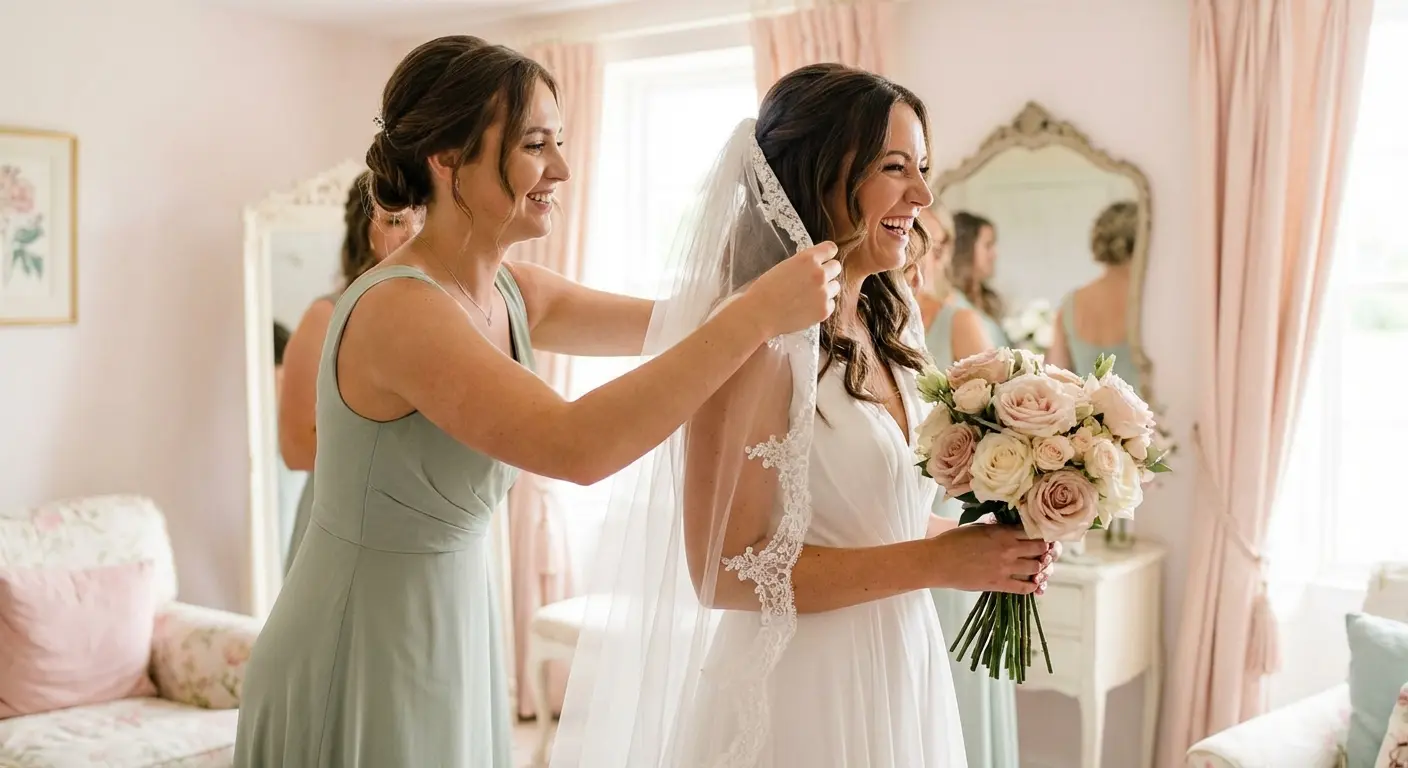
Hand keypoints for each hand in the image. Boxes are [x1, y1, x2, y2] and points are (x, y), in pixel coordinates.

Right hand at [742, 242, 841, 336]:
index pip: (831, 249)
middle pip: (836, 267)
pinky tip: (807, 308)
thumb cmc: (765, 290)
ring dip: (826, 289)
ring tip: (808, 296)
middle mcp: (819, 273)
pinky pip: (831, 304)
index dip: (827, 254)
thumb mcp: (784, 267)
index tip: (825, 259)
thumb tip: (815, 266)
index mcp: (807, 258)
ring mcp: (823, 292)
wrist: (759, 314)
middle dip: (828, 272)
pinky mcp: (824, 310)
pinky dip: (822, 306)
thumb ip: (803, 264)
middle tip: (814, 281)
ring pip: (835, 286)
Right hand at [927, 524, 1056, 594]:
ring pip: (1036, 567)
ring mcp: (1006, 568)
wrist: (939, 561)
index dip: (1039, 534)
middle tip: (1040, 552)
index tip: (1040, 536)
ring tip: (1034, 567)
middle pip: (1040, 548)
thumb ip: (997, 530)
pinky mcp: (999, 584)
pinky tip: (1032, 584)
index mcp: (1003, 532)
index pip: (1033, 531)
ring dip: (1038, 567)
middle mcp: (1009, 549)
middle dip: (1042, 549)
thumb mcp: (978, 528)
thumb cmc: (953, 541)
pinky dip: (1032, 586)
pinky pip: (1024, 587)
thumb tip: (1009, 530)